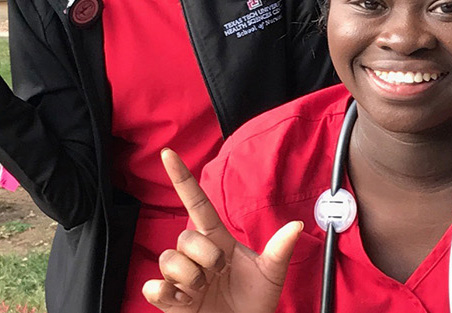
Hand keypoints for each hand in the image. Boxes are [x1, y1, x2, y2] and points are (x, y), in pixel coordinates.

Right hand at [143, 149, 302, 312]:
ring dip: (190, 276)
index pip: (197, 204)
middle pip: (186, 236)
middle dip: (206, 255)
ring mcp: (181, 277)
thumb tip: (297, 225)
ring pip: (169, 259)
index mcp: (217, 240)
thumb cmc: (255, 302)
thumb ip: (280, 250)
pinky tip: (183, 299)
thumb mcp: (271, 274)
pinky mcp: (169, 300)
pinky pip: (154, 287)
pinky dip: (166, 292)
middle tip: (220, 273)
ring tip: (204, 289)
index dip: (182, 179)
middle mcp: (196, 255)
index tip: (169, 153)